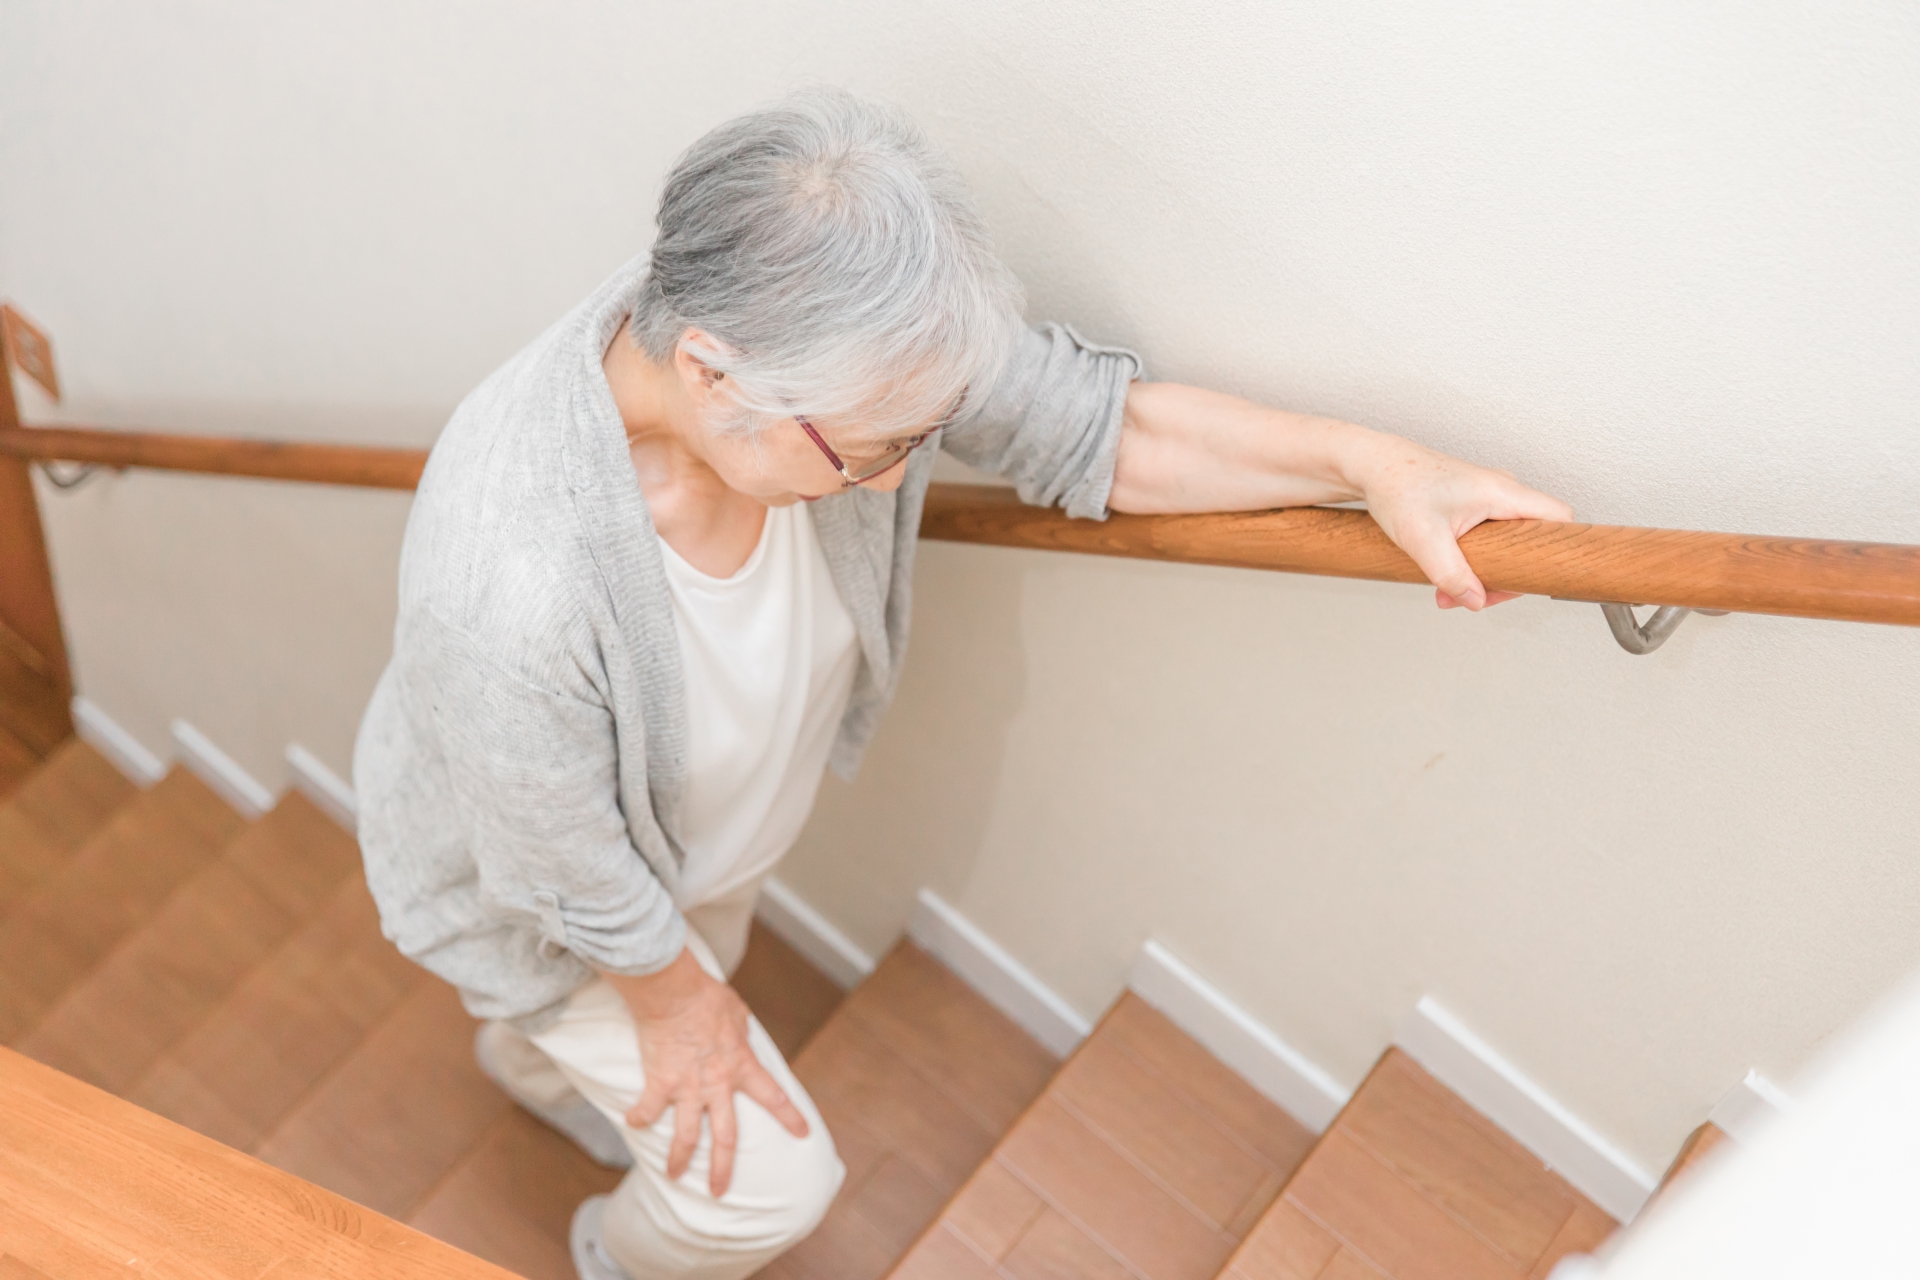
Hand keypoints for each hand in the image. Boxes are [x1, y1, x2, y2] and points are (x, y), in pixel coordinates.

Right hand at [606, 947, 808, 1196]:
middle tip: (721, 1190)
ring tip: (675, 1175)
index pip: (773, 1096)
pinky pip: (649, 1110)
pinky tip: (634, 1123)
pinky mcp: (660, 1083)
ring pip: (687, 1136)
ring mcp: (688, 1088)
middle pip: (726, 1137)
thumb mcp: (737, 1012)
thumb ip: (740, 1031)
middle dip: (724, 1168)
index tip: (803, 1134)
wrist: (674, 992)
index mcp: (741, 1066)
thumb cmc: (707, 997)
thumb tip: (739, 1033)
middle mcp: (717, 1084)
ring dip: (680, 1160)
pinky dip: (640, 1118)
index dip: (790, 1117)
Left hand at [1351, 435, 1572, 609]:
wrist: (1372, 467)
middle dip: (1508, 575)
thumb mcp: (1423, 539)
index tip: (1539, 577)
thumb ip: (1452, 575)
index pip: (1560, 517)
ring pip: (1509, 543)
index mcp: (1501, 492)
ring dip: (1485, 573)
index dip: (1559, 550)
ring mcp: (1489, 497)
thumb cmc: (1396, 487)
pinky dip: (1474, 561)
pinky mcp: (1474, 505)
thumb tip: (1476, 601)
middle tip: (1478, 596)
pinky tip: (1447, 577)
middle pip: (1533, 540)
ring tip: (1449, 593)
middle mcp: (1502, 491)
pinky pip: (1491, 538)